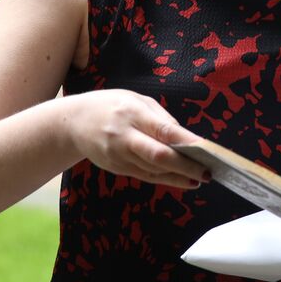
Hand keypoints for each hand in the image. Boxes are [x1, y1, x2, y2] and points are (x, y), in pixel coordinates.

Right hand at [62, 89, 209, 187]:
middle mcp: (123, 137)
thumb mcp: (136, 101)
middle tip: (208, 172)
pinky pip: (145, 175)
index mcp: (131, 114)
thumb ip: (161, 119)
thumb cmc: (111, 106)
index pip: (162, 130)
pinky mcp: (116, 168)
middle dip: (186, 166)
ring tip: (200, 178)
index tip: (207, 150)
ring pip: (153, 170)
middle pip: (158, 156)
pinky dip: (165, 179)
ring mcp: (118, 156)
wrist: (73, 122)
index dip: (186, 143)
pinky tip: (182, 180)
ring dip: (179, 177)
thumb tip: (186, 139)